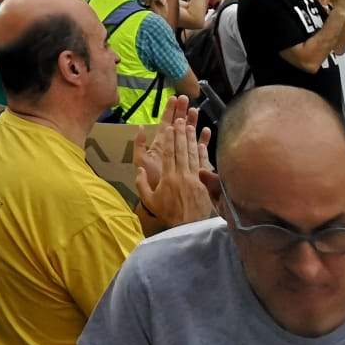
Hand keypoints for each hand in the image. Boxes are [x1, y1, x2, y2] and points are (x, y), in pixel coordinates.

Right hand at [134, 97, 214, 228]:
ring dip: (192, 138)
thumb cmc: (167, 212)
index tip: (169, 127)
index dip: (169, 139)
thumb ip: (141, 183)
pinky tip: (202, 142)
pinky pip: (203, 164)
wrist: (189, 226)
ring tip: (191, 125)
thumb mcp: (149, 200)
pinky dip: (203, 152)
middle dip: (181, 133)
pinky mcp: (204, 183)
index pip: (169, 153)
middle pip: (181, 150)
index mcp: (168, 177)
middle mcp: (182, 174)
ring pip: (193, 154)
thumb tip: (139, 170)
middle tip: (181, 118)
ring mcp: (195, 178)